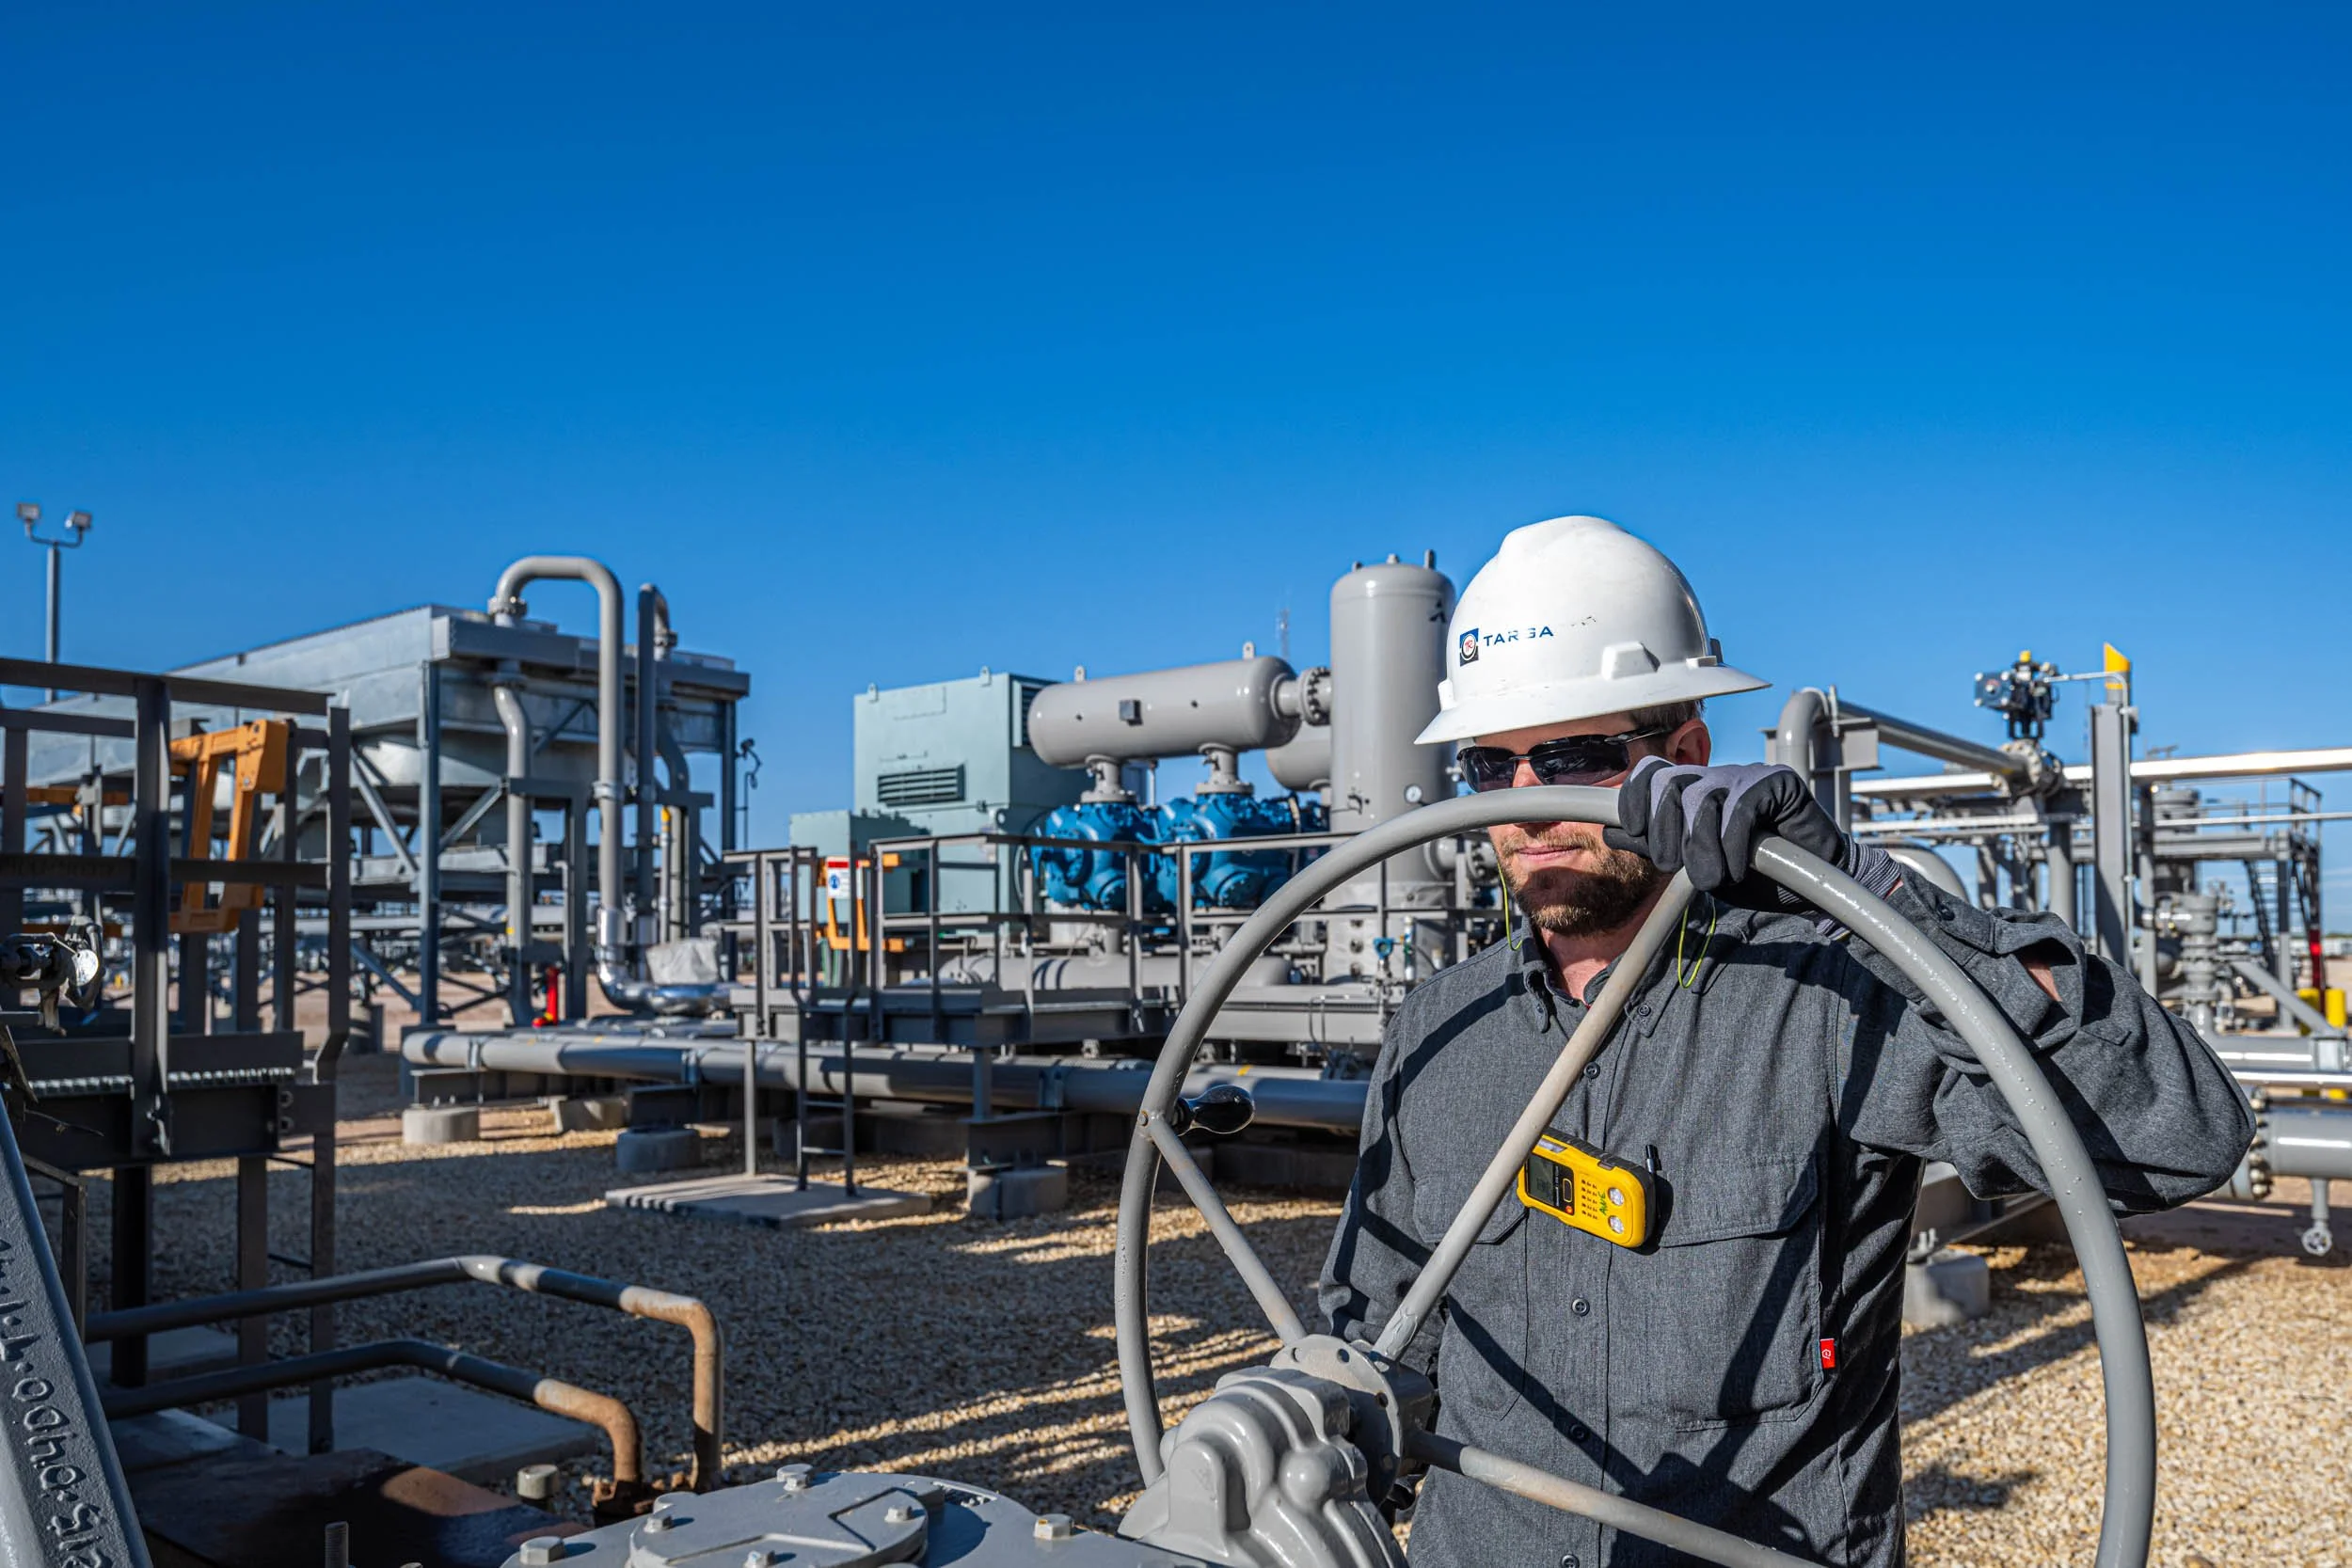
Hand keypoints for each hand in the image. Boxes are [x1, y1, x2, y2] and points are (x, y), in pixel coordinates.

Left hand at [1603, 759, 1889, 912]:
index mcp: (1693, 790)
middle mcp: (1717, 776)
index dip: (1632, 797)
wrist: (1807, 890)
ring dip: (1702, 848)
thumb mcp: (1694, 863)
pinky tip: (1740, 866)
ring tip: (1718, 875)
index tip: (1629, 828)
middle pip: (1668, 784)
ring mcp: (1747, 775)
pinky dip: (1732, 845)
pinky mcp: (1777, 782)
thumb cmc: (1752, 875)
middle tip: (1682, 866)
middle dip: (1666, 833)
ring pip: (1700, 799)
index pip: (1649, 773)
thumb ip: (1656, 845)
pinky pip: (1738, 808)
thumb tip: (1611, 829)